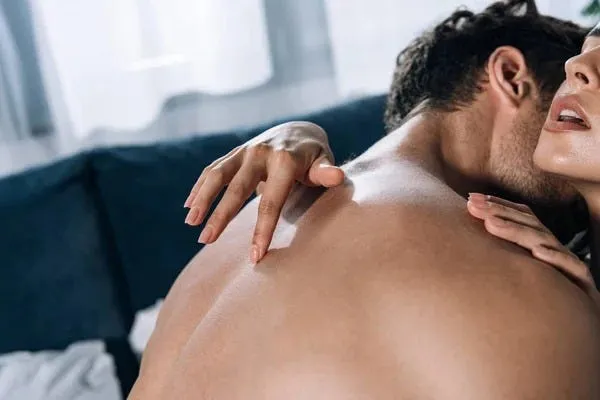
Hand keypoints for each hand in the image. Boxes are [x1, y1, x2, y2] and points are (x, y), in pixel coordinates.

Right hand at [183, 121, 344, 261]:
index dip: (263, 230)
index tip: (255, 255)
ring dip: (202, 199)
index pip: (271, 202)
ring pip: (218, 176)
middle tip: (206, 241)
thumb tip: (338, 177)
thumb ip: (325, 172)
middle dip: (220, 217)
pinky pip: (213, 169)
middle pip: (237, 189)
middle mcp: (261, 153)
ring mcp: (245, 151)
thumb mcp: (323, 162)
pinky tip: (188, 206)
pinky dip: (200, 187)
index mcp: (284, 161)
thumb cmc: (314, 157)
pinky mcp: (235, 153)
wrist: (299, 130)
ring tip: (191, 224)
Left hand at [467, 193, 596, 296]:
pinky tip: (537, 253)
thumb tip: (463, 248)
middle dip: (499, 212)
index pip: (521, 217)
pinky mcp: (583, 284)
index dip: (498, 206)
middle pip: (529, 224)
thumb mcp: (523, 276)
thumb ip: (503, 259)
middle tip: (472, 205)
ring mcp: (569, 265)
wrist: (581, 330)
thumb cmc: (547, 302)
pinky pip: (571, 268)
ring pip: (544, 241)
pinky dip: (555, 258)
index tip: (470, 200)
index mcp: (541, 245)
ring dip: (517, 231)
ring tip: (492, 223)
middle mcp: (555, 250)